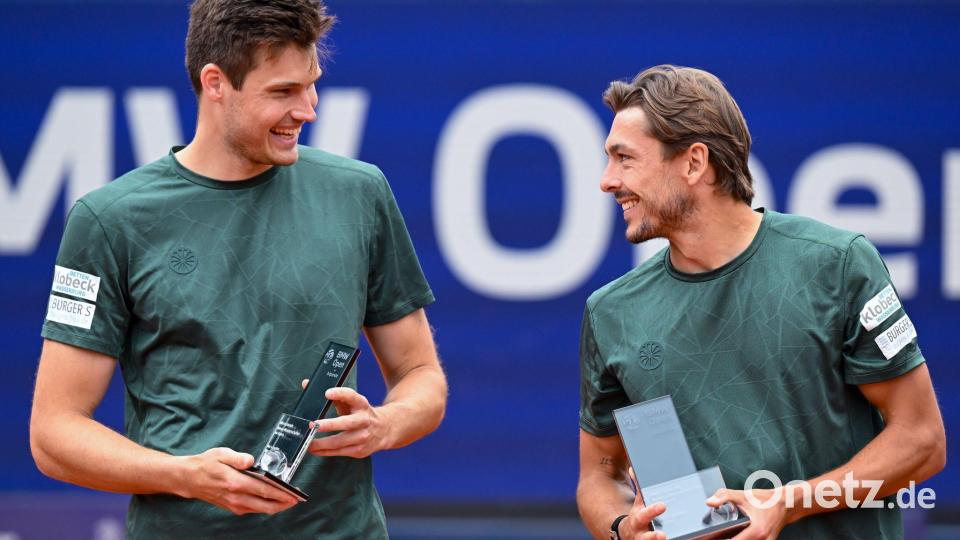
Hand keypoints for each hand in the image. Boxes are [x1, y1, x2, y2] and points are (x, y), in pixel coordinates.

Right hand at [175, 447, 298, 515]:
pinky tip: (273, 501)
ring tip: (288, 500)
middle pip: (265, 505)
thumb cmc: (206, 464)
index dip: (281, 493)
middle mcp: (236, 497)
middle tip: (296, 499)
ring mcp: (234, 504)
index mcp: (235, 482)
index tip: (294, 493)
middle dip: (283, 503)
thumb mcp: (221, 454)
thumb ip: (237, 457)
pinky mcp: (233, 507)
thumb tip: (251, 460)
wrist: (189, 479)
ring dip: (276, 506)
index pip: (264, 490)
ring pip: (260, 509)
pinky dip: (265, 506)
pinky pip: (253, 509)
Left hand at [306, 384, 390, 458]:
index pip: (351, 396)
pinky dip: (325, 452)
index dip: (340, 393)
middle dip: (329, 425)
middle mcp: (363, 420)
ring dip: (322, 443)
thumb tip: (307, 384)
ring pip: (340, 441)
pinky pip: (340, 452)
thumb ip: (333, 395)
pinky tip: (316, 450)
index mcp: (361, 405)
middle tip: (313, 425)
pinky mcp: (359, 450)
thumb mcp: (352, 402)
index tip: (327, 393)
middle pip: (346, 423)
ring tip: (309, 442)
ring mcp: (362, 437)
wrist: (385, 429)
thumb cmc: (362, 414)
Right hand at [618, 491, 667, 539]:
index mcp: (638, 518)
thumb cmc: (636, 516)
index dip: (654, 510)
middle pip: (645, 535)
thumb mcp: (637, 503)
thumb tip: (633, 469)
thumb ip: (637, 487)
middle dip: (654, 535)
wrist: (626, 534)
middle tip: (663, 534)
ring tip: (665, 539)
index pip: (645, 513)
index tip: (663, 506)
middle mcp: (640, 532)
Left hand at [707, 488, 787, 539]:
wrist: (785, 504)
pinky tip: (735, 535)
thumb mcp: (744, 495)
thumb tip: (710, 502)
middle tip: (715, 536)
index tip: (710, 538)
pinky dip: (743, 539)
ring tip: (724, 535)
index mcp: (757, 530)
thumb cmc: (767, 500)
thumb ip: (725, 496)